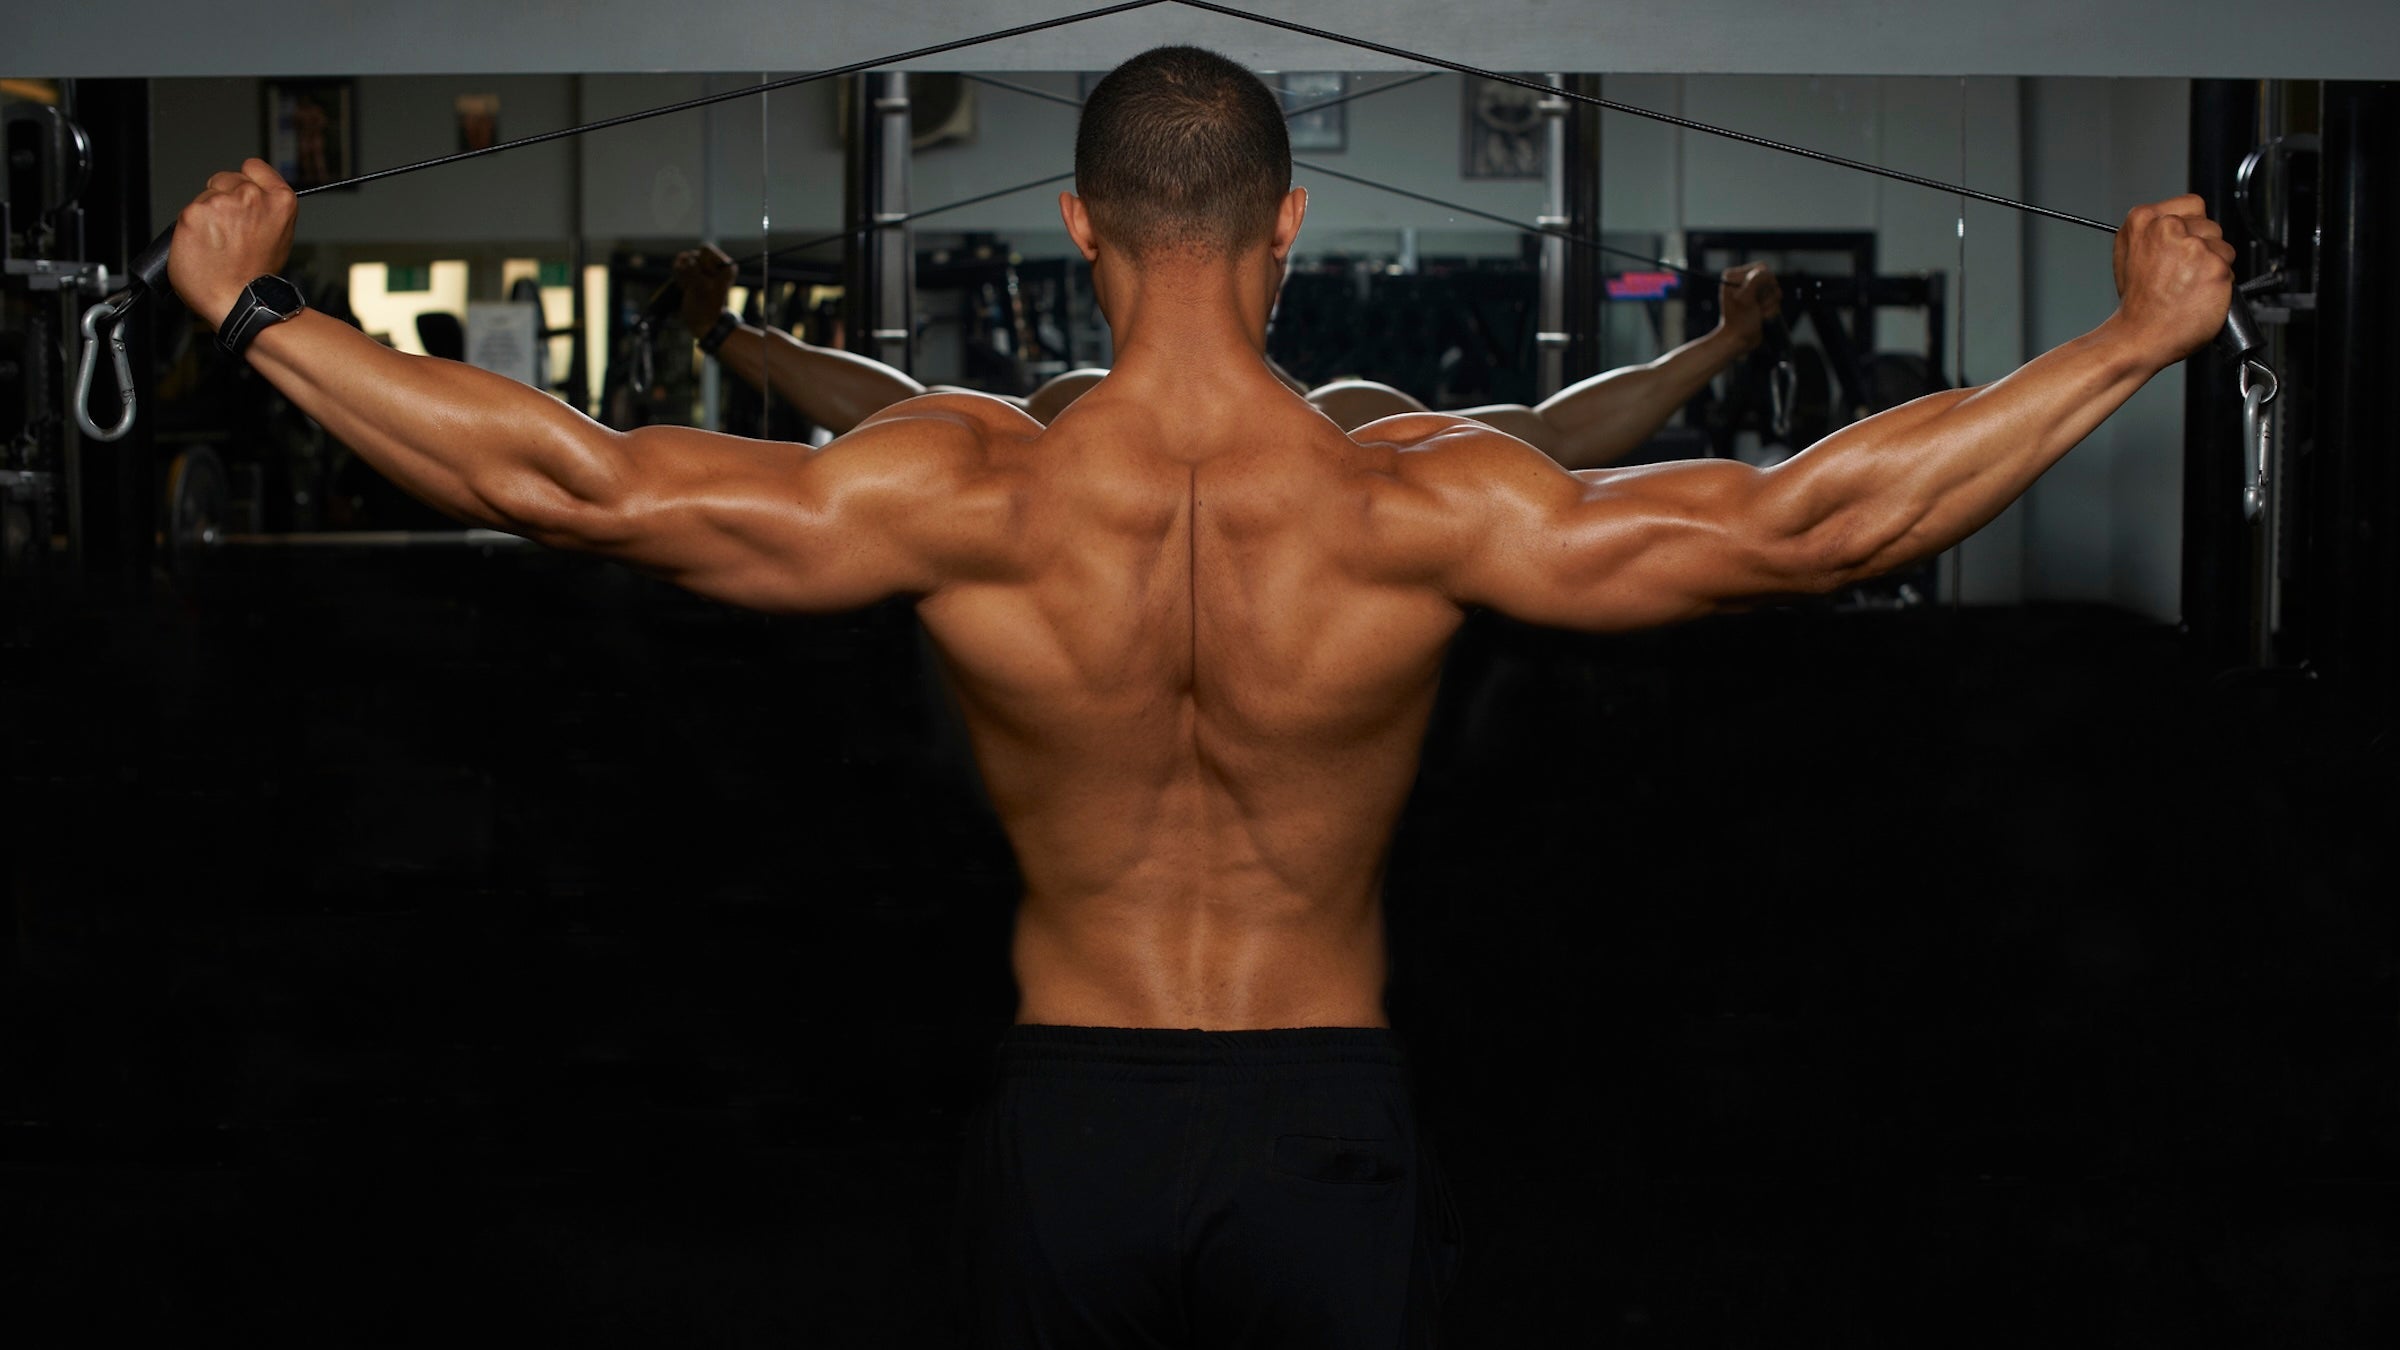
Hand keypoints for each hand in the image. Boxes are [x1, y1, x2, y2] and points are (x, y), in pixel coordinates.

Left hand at [169, 159, 298, 329]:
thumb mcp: (280, 235)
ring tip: (217, 243)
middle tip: (229, 230)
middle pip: (225, 179)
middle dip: (223, 198)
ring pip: (204, 196)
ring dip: (206, 216)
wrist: (238, 300)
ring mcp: (219, 203)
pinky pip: (187, 213)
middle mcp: (250, 196)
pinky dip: (190, 229)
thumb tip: (252, 198)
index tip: (242, 195)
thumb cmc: (257, 275)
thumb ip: (266, 209)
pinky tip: (202, 246)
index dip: (245, 181)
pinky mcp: (192, 213)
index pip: (254, 167)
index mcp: (279, 199)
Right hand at [674, 245, 736, 333]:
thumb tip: (684, 256)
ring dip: (683, 275)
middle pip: (693, 254)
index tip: (705, 280)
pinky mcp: (693, 273)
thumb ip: (692, 270)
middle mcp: (715, 264)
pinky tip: (685, 287)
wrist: (702, 323)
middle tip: (696, 287)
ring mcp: (703, 268)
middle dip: (690, 270)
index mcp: (725, 265)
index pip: (705, 249)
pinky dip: (679, 277)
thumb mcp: (700, 288)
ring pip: (684, 260)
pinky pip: (679, 266)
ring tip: (690, 288)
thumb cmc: (706, 308)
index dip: (700, 263)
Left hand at [1712, 262, 1781, 353]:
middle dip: (1768, 295)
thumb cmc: (1739, 321)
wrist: (1739, 340)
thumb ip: (1756, 280)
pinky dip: (1772, 309)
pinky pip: (1776, 300)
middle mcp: (1743, 281)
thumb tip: (1766, 270)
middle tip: (1757, 307)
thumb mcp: (1746, 298)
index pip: (1761, 268)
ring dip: (1770, 304)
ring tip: (1759, 313)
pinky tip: (1762, 316)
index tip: (1756, 296)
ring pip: (1775, 290)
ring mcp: (1753, 291)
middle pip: (1770, 279)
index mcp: (1734, 276)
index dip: (1765, 281)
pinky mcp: (1760, 301)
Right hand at [2110, 195, 2235, 366]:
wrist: (2139, 336)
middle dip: (2203, 248)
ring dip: (2213, 265)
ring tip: (2188, 285)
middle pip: (2210, 226)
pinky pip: (2230, 269)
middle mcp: (2168, 227)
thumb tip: (2174, 221)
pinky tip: (2198, 295)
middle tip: (2181, 273)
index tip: (2182, 245)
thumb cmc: (2136, 304)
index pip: (2192, 205)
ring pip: (2223, 246)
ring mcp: (2193, 246)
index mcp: (2144, 219)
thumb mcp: (2128, 256)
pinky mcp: (2214, 266)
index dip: (2191, 228)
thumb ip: (2151, 232)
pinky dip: (2220, 285)